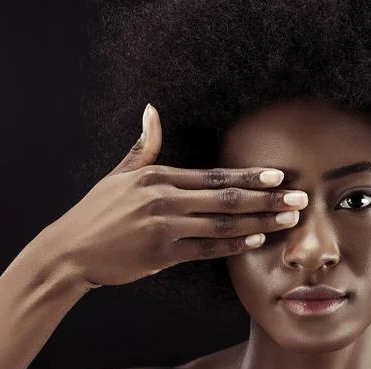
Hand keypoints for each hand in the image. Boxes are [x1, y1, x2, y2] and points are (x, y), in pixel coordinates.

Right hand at [42, 104, 307, 288]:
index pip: (216, 175)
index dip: (250, 176)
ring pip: (223, 224)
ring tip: (289, 221)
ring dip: (260, 222)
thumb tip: (151, 111)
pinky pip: (206, 249)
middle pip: (228, 198)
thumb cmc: (99, 211)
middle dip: (268, 199)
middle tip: (300, 200)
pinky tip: (257, 241)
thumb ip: (144, 146)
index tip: (279, 176)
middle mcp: (165, 199)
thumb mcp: (120, 174)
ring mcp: (164, 228)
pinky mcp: (161, 255)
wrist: (70, 250)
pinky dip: (233, 245)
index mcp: (160, 177)